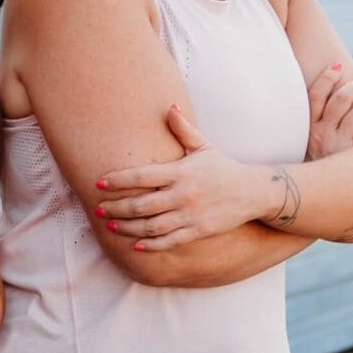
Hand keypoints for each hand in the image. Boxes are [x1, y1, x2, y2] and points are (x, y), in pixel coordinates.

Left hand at [94, 105, 278, 248]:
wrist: (254, 192)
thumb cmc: (223, 168)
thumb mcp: (204, 147)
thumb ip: (184, 130)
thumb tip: (169, 107)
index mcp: (181, 172)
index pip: (142, 176)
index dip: (118, 180)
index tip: (99, 184)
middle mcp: (184, 194)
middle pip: (141, 205)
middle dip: (116, 209)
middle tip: (98, 210)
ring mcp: (191, 214)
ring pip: (151, 226)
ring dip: (127, 228)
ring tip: (110, 227)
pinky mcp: (198, 230)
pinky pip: (169, 241)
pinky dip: (151, 245)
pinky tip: (135, 246)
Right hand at [305, 60, 352, 159]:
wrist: (311, 199)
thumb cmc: (314, 167)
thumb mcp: (307, 145)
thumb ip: (316, 123)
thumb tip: (328, 96)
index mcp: (308, 129)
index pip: (315, 96)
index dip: (327, 78)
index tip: (338, 65)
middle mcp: (322, 136)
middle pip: (341, 100)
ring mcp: (338, 148)